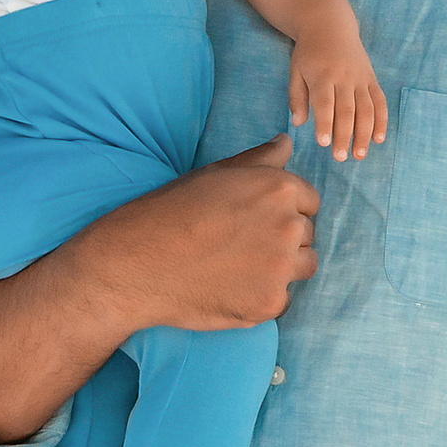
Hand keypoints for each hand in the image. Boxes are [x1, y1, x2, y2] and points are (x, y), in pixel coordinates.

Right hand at [96, 136, 320, 328]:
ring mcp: (281, 267)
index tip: (255, 220)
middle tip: (240, 245)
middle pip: (308, 234)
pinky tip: (231, 288)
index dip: (282, 210)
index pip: (309, 201)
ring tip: (240, 266)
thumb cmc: (171, 212)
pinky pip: (283, 300)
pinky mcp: (269, 303)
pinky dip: (262, 298)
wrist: (136, 264)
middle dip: (283, 238)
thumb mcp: (215, 174)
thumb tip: (286, 143)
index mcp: (279, 189)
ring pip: (304, 266)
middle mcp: (288, 226)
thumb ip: (259, 160)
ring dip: (282, 268)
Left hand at [288, 26, 387, 161]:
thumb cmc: (309, 53)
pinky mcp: (371, 79)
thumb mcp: (295, 71)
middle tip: (340, 157)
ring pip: (366, 109)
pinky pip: (379, 102)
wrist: (330, 26)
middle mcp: (344, 77)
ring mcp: (360, 78)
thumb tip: (298, 123)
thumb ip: (296, 97)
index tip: (323, 143)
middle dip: (345, 136)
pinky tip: (378, 138)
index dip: (324, 124)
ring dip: (364, 134)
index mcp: (322, 75)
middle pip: (347, 110)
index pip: (324, 103)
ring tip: (359, 155)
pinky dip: (381, 121)